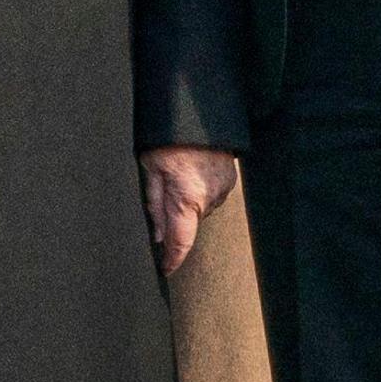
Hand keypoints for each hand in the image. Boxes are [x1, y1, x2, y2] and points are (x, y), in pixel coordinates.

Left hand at [140, 146, 238, 275]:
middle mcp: (209, 199)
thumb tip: (157, 235)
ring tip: (177, 176)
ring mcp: (222, 190)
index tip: (166, 269)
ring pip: (199, 209)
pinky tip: (191, 172)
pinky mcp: (229, 180)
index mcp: (187, 200)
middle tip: (161, 193)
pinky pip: (210, 195)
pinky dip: (199, 190)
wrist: (196, 112)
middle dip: (175, 219)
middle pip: (188, 224)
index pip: (180, 243)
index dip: (172, 260)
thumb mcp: (150, 170)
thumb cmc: (170, 137)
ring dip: (187, 202)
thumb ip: (154, 206)